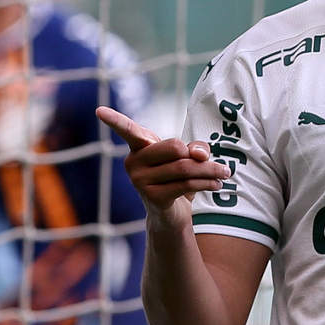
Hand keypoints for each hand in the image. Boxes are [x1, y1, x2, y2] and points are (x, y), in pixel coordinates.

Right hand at [96, 107, 227, 220]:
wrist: (172, 213)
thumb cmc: (177, 177)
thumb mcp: (187, 156)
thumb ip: (195, 148)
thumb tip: (199, 154)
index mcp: (139, 146)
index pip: (127, 130)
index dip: (114, 120)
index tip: (99, 110)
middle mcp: (133, 162)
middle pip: (175, 148)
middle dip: (200, 156)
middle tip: (218, 163)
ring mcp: (139, 181)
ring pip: (185, 167)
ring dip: (211, 171)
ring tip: (225, 173)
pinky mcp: (152, 197)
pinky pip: (185, 184)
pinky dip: (207, 183)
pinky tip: (217, 184)